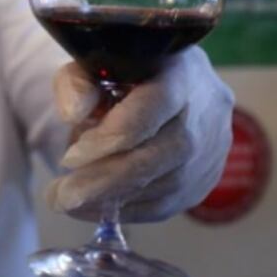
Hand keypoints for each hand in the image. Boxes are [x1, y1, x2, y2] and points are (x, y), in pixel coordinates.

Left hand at [46, 46, 234, 222]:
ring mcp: (214, 148)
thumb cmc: (120, 74)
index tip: (69, 157)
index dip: (109, 138)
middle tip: (62, 196)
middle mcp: (206, 110)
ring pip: (166, 185)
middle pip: (161, 154)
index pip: (151, 109)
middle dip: (106, 180)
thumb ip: (76, 84)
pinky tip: (94, 208)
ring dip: (112, 200)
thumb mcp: (90, 66)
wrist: (162, 84)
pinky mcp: (207, 177)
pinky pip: (169, 203)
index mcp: (180, 72)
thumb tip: (72, 114)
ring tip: (70, 201)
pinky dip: (128, 210)